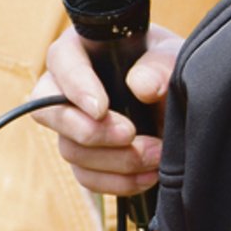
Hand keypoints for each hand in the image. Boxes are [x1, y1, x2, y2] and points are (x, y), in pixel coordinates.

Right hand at [33, 23, 181, 196]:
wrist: (179, 103)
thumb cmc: (168, 70)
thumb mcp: (173, 58)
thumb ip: (161, 66)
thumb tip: (142, 86)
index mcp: (82, 50)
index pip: (61, 62)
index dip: (75, 87)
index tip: (101, 108)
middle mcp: (67, 89)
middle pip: (50, 113)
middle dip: (91, 131)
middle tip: (129, 134)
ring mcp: (73, 126)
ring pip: (71, 150)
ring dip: (115, 159)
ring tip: (155, 154)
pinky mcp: (86, 157)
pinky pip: (87, 177)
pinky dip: (118, 181)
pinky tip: (148, 175)